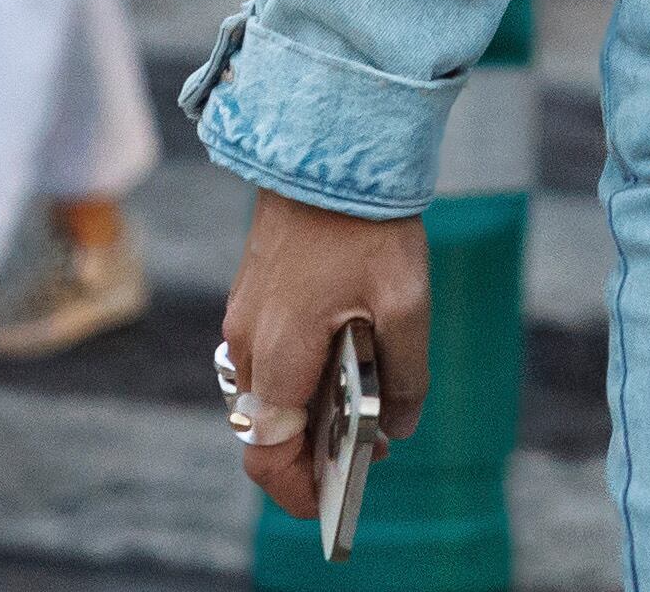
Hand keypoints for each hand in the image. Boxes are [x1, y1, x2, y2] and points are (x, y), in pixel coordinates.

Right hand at [222, 192, 429, 521]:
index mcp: (279, 353)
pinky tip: (343, 362)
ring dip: (303, 414)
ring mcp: (243, 318)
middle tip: (366, 451)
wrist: (325, 147)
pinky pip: (266, 358)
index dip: (297, 491)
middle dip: (308, 455)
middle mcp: (248, 343)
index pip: (267, 454)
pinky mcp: (251, 296)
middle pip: (264, 430)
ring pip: (263, 394)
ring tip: (364, 408)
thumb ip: (404, 376)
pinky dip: (297, 377)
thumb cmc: (365, 224)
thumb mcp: (406, 303)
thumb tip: (398, 427)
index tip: (332, 503)